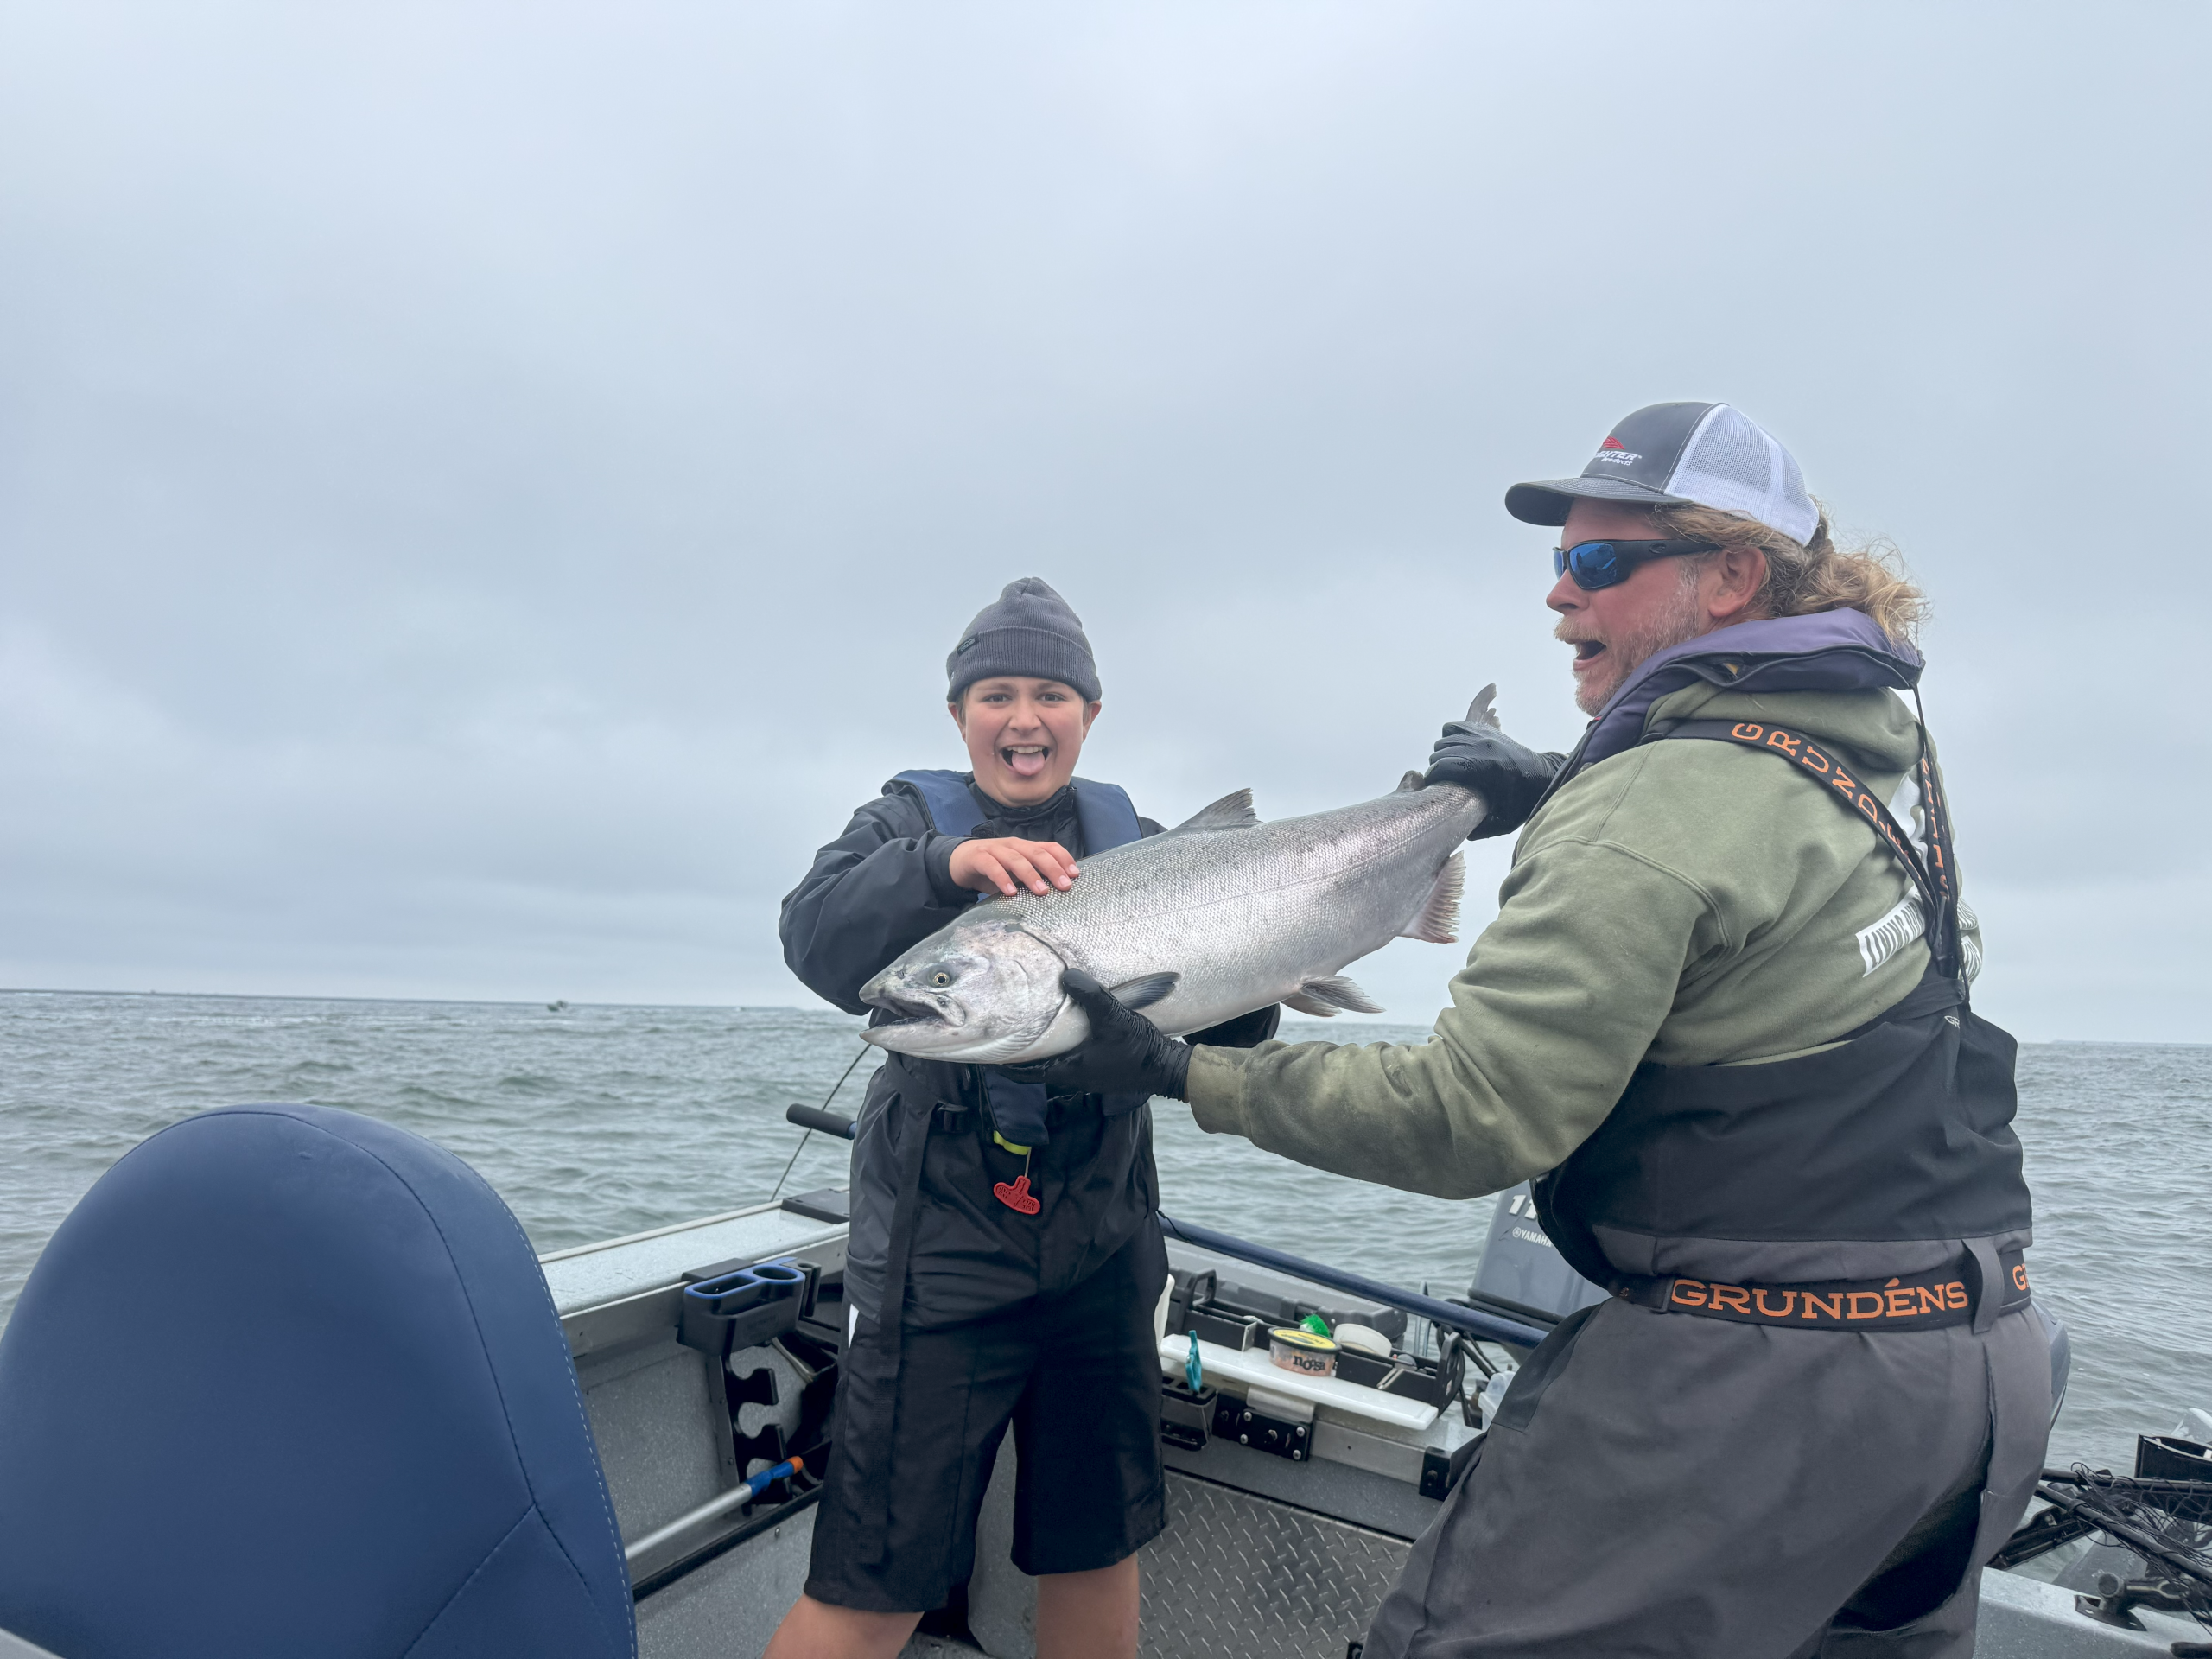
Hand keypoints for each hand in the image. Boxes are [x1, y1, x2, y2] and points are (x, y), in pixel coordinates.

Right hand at [948, 836, 1080, 896]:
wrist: (959, 861)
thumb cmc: (993, 868)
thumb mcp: (1015, 873)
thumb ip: (1032, 878)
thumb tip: (1057, 894)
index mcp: (1025, 847)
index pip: (1049, 847)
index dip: (1063, 858)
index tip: (1076, 875)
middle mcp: (1013, 845)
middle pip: (1036, 852)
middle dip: (1053, 869)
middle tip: (1064, 886)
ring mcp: (995, 849)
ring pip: (1016, 858)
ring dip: (1031, 875)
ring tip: (1042, 891)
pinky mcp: (978, 857)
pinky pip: (992, 866)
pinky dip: (1002, 878)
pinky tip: (1010, 892)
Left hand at [1007, 971, 1193, 1099]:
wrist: (1168, 1069)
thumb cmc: (1137, 1050)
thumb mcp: (1112, 1018)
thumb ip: (1089, 996)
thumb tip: (1066, 975)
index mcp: (1068, 1070)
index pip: (1024, 1072)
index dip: (1004, 1063)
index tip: (985, 1051)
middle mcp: (1074, 1076)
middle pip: (1036, 1065)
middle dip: (1021, 1051)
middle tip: (1006, 1031)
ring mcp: (1088, 1074)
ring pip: (1055, 1060)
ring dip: (1044, 1046)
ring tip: (1033, 1025)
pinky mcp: (1101, 1068)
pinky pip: (1073, 1057)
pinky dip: (1063, 1044)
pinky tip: (1069, 1028)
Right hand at [1424, 699, 1565, 841]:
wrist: (1544, 776)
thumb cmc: (1524, 801)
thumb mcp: (1504, 822)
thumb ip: (1480, 829)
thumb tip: (1458, 831)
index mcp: (1486, 768)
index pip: (1443, 766)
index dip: (1432, 778)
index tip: (1434, 787)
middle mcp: (1483, 747)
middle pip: (1441, 752)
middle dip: (1436, 767)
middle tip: (1443, 781)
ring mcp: (1484, 734)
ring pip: (1445, 738)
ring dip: (1442, 753)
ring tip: (1449, 766)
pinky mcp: (1486, 729)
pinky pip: (1455, 727)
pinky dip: (1449, 737)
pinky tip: (1455, 751)